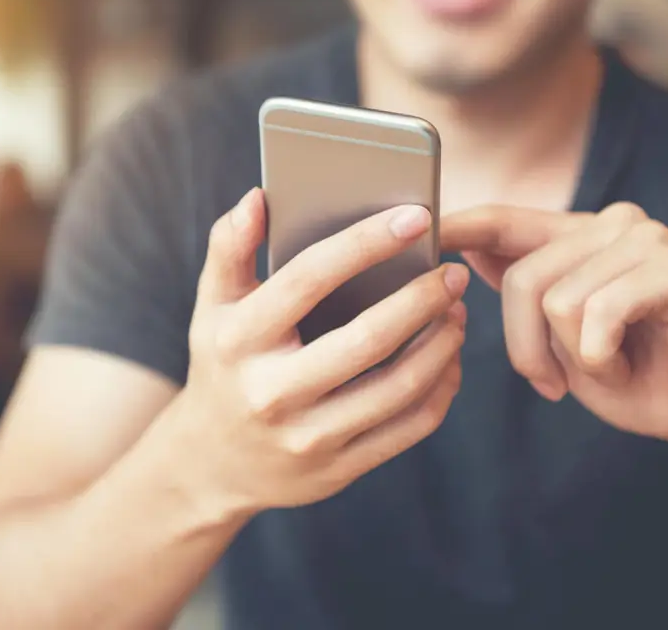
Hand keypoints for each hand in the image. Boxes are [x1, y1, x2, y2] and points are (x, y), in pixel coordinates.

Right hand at [169, 189, 469, 514]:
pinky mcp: (337, 470)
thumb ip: (230, 248)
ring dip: (440, 345)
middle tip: (452, 274)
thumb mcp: (212, 307)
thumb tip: (259, 198)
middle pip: (366, 340)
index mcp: (238, 340)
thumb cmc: (224, 364)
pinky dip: (440, 389)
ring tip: (455, 312)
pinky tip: (448, 360)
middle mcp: (270, 392)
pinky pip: (407, 429)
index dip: (364, 243)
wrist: (211, 464)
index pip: (307, 280)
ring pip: (397, 388)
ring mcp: (306, 437)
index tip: (416, 217)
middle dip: (421, 300)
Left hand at [442, 202, 667, 450]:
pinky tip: (628, 364)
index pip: (504, 220)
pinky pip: (598, 313)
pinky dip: (602, 357)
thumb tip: (464, 252)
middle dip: (528, 347)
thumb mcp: (559, 342)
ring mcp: (646, 239)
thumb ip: (522, 294)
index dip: (459, 226)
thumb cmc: (636, 377)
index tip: (419, 229)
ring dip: (575, 358)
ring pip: (556, 300)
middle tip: (557, 383)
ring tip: (611, 367)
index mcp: (576, 238)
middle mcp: (610, 225)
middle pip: (522, 278)